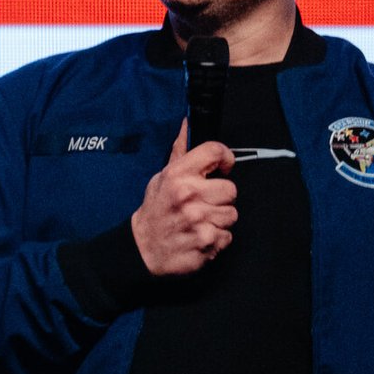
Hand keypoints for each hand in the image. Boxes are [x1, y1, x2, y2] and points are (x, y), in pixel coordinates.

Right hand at [131, 120, 237, 274]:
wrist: (142, 249)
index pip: (215, 151)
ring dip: (219, 220)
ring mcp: (199, 219)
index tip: (223, 168)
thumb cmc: (155, 211)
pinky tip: (200, 236)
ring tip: (200, 221)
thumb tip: (186, 125)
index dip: (225, 159)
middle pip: (231, 189)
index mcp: (178, 175)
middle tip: (205, 204)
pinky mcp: (206, 241)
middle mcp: (189, 195)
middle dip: (221, 198)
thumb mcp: (161, 177)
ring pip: (232, 214)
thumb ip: (179, 153)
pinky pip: (227, 236)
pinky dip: (217, 239)